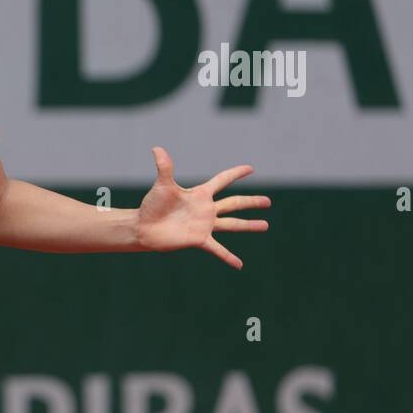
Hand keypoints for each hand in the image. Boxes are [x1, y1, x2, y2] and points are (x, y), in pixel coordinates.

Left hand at [135, 146, 270, 269]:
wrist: (144, 227)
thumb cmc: (152, 206)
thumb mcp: (162, 185)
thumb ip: (164, 167)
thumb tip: (156, 147)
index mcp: (200, 194)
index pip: (222, 180)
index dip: (235, 174)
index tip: (250, 169)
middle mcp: (206, 209)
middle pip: (234, 203)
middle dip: (251, 202)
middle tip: (268, 201)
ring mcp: (204, 225)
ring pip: (232, 225)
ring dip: (249, 225)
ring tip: (265, 225)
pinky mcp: (199, 239)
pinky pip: (218, 249)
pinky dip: (228, 257)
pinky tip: (239, 265)